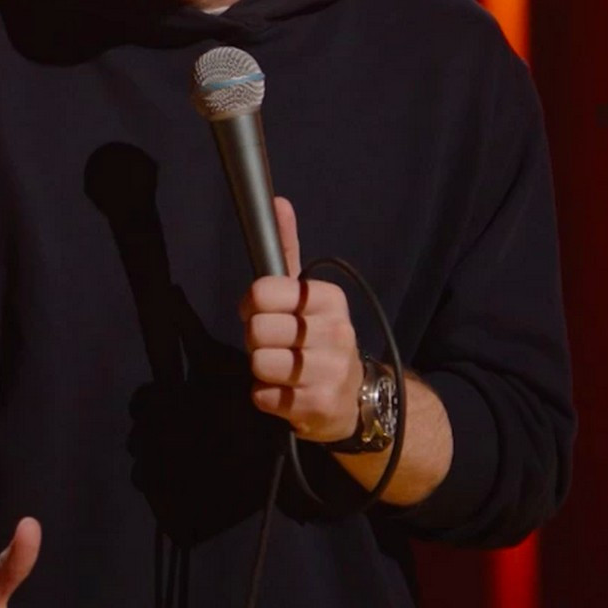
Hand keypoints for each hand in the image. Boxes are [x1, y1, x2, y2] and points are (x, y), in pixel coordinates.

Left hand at [240, 197, 362, 443]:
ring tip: (282, 369)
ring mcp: (329, 371)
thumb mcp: (308, 294)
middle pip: (257, 330)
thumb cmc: (319, 339)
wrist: (355, 398)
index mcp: (329, 300)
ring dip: (261, 369)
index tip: (263, 311)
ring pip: (260, 363)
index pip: (263, 292)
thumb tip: (277, 202)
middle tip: (275, 345)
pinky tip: (285, 392)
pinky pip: (264, 395)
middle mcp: (335, 333)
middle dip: (256, 340)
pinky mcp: (318, 405)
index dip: (252, 304)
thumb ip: (287, 250)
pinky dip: (266, 395)